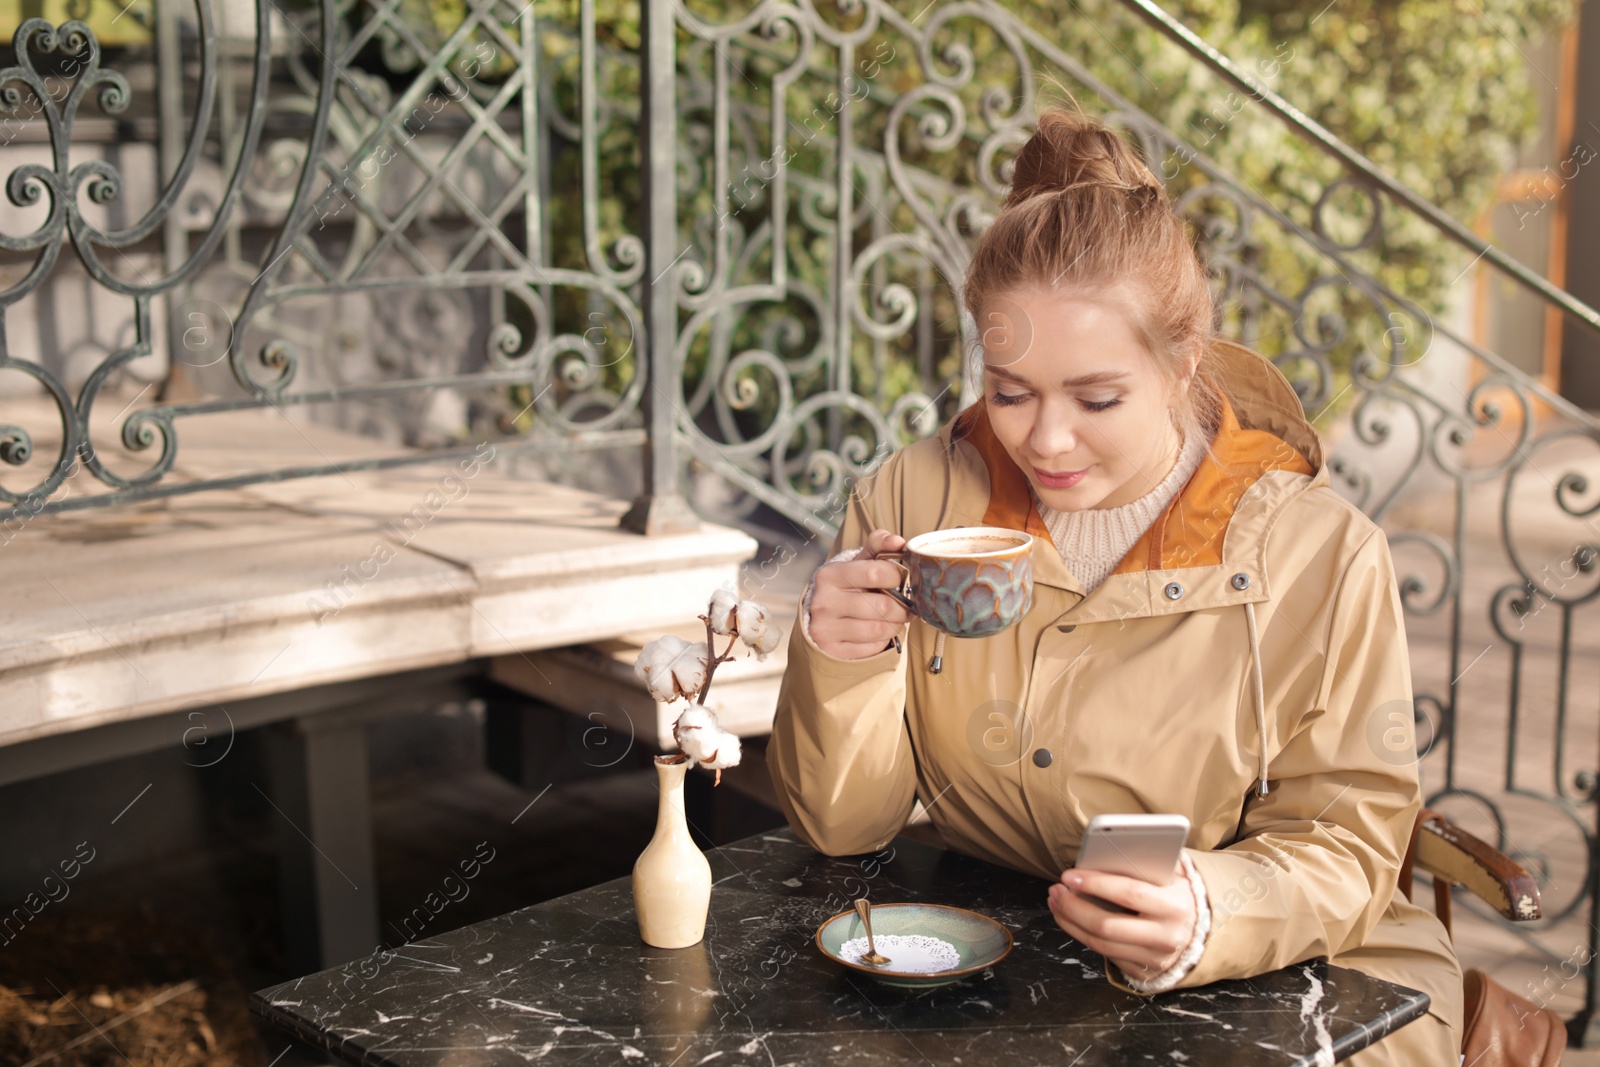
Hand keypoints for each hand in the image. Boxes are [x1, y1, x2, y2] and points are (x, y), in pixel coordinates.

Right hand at [808, 529, 913, 659]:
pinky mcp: (833, 652)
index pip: (875, 573)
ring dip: (896, 624)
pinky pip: (872, 648)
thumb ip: (879, 545)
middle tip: (906, 605)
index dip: (897, 576)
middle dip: (903, 607)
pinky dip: (883, 640)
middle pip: (882, 606)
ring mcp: (826, 629)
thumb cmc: (848, 586)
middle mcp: (823, 602)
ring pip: (880, 629)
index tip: (901, 579)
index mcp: (829, 575)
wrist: (821, 617)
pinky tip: (878, 632)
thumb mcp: (858, 562)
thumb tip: (899, 542)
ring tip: (895, 618)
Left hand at [1046, 861, 1196, 984]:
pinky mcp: (1144, 972)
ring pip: (1101, 944)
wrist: (1199, 930)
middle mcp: (1167, 937)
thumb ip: (1149, 860)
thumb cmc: (1176, 893)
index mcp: (1176, 906)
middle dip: (1073, 907)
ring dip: (1071, 922)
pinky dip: (1081, 935)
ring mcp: (1155, 958)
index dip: (1096, 884)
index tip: (1069, 875)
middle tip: (1056, 889)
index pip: (1130, 894)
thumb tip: (1111, 847)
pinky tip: (1069, 918)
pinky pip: (1105, 955)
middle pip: (1107, 925)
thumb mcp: (1173, 874)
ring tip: (1056, 901)